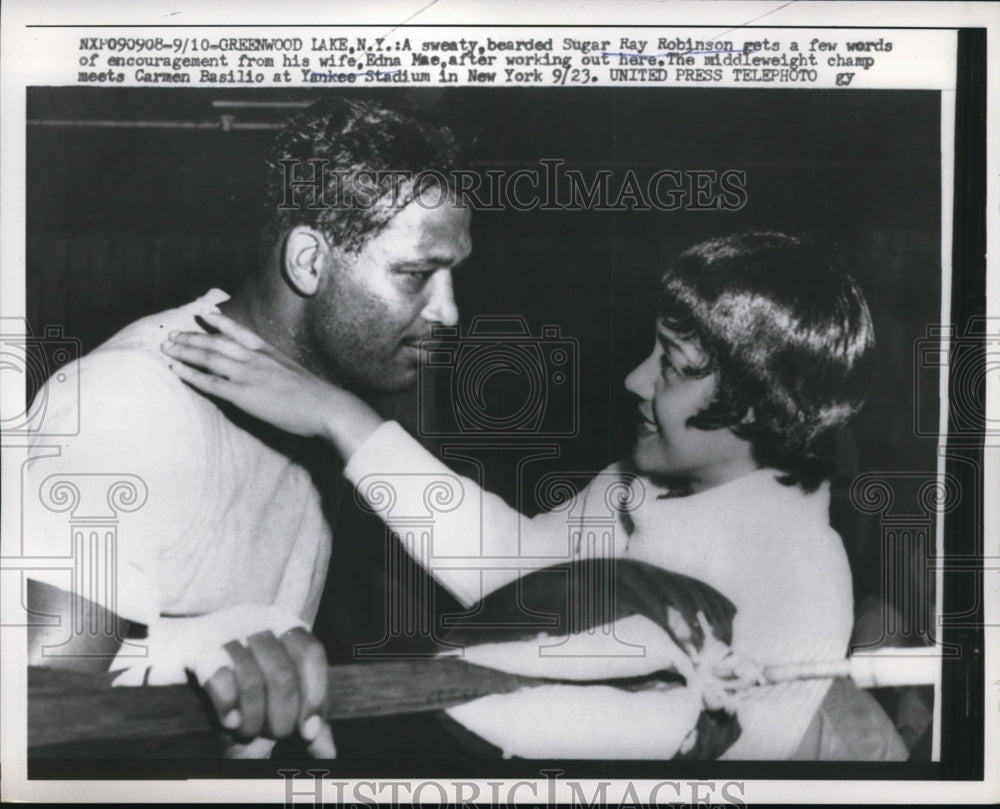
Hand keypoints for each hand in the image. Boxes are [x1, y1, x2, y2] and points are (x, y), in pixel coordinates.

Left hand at [161, 312, 382, 456]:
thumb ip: (277, 371)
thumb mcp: (294, 374)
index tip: (205, 312)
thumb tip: (270, 377)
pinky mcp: (242, 393)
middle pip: (216, 342)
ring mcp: (247, 374)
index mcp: (268, 352)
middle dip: (192, 337)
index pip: (238, 331)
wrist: (324, 406)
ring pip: (208, 357)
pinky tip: (175, 369)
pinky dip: (190, 374)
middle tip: (172, 334)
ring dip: (185, 351)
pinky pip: (209, 382)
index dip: (219, 321)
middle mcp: (254, 358)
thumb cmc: (315, 396)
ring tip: (167, 347)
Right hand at [204, 627, 335, 757]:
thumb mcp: (273, 694)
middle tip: (275, 734)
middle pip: (283, 672)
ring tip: (248, 731)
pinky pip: (218, 675)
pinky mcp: (196, 646)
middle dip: (283, 714)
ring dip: (253, 716)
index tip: (309, 731)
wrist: (180, 657)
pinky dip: (228, 704)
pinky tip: (231, 722)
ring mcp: (226, 629)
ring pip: (251, 677)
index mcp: (285, 625)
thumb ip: (301, 715)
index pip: (311, 655)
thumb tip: (328, 751)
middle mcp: (258, 620)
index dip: (315, 695)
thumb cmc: (238, 681)